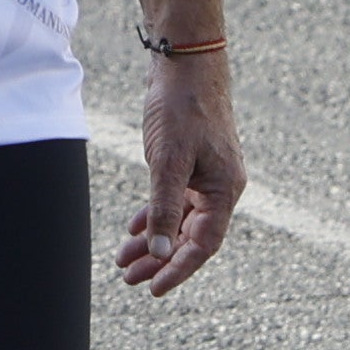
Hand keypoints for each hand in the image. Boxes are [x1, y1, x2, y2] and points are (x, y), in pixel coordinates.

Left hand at [113, 42, 240, 299]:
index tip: (153, 290)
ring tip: (124, 261)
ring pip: (180, 220)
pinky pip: (176, 199)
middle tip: (129, 279)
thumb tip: (161, 253)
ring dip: (154, 241)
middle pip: (191, 237)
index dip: (178, 269)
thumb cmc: (182, 107)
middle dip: (160, 260)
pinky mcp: (192, 161)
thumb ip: (164, 208)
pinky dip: (156, 215)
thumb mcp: (168, 161)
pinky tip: (135, 228)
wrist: (185, 60)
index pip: (203, 244)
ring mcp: (207, 174)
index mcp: (225, 190)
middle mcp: (221, 186)